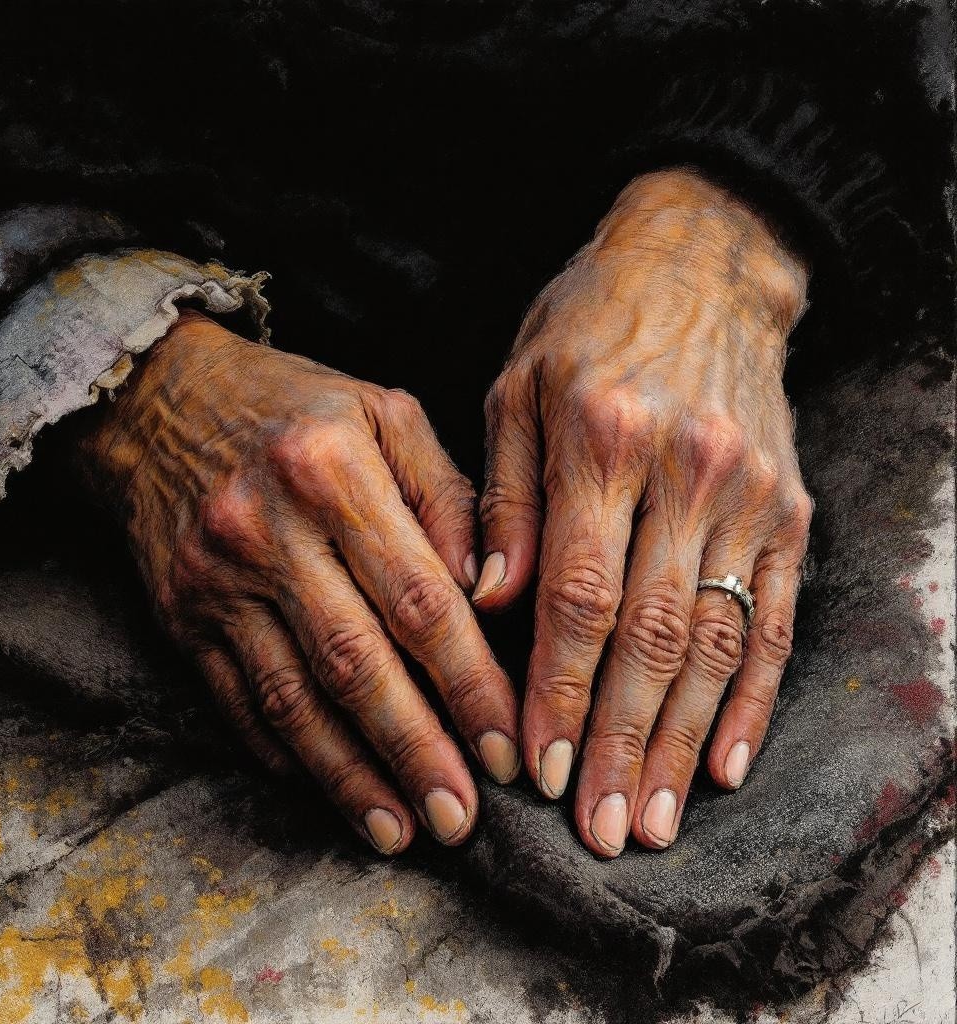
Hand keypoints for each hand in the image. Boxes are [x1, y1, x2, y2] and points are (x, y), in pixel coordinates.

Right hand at [79, 311, 518, 853]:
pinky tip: (333, 791)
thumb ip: (448, 495)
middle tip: (463, 817)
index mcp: (334, 471)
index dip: (468, 682)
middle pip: (355, 663)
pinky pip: (237, 700)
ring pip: (292, 698)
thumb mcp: (385, 416)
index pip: (418, 597)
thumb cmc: (297, 409)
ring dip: (352, 775)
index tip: (508, 746)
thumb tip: (492, 591)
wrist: (159, 401)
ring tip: (405, 830)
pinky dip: (287, 753)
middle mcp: (268, 530)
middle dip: (416, 750)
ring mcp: (215, 580)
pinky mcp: (179, 615)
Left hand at [474, 168, 811, 854]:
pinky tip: (726, 761)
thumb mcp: (517, 389)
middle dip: (618, 741)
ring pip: (716, 641)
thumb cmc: (588, 325)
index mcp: (603, 439)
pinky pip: (777, 618)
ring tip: (651, 817)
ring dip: (682, 740)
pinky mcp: (792, 508)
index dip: (555, 690)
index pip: (578, 596)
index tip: (533, 767)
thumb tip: (487, 604)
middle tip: (595, 828)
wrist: (701, 262)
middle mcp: (687, 471)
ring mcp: (752, 493)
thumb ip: (502, 499)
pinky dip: (753, 697)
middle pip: (651, 637)